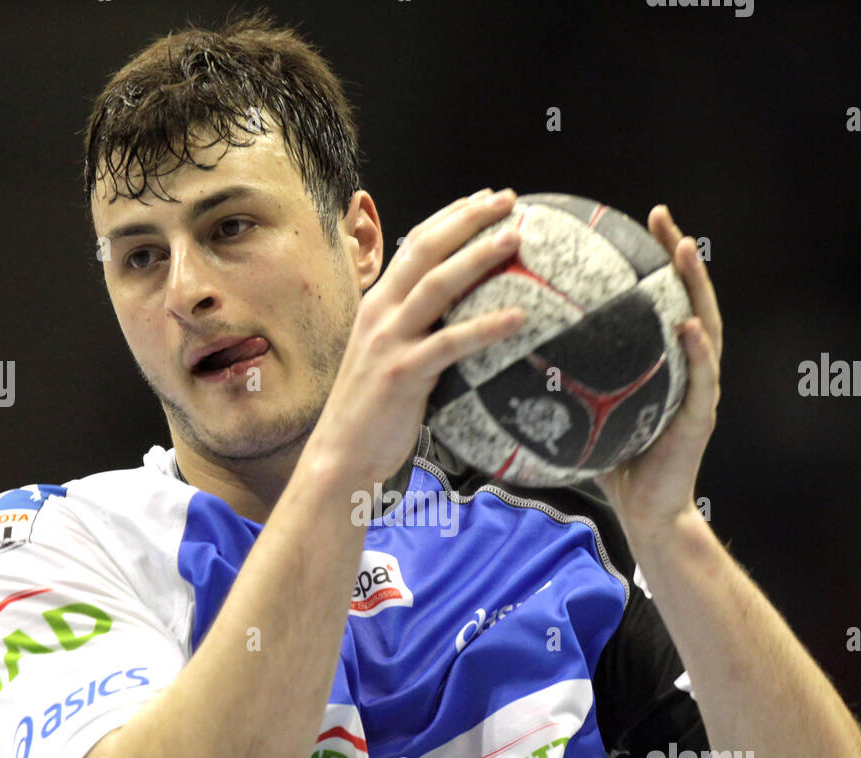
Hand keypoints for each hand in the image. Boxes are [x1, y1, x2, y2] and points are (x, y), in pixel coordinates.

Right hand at [306, 188, 526, 491]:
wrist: (340, 456)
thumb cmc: (372, 412)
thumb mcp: (390, 357)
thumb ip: (417, 331)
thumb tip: (462, 319)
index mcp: (378, 304)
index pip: (414, 244)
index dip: (451, 216)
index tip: (485, 198)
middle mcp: (380, 313)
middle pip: (427, 250)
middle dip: (469, 218)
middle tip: (509, 200)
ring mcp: (389, 341)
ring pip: (437, 284)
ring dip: (479, 256)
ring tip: (516, 239)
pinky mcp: (403, 373)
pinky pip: (451, 343)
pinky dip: (487, 326)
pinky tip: (520, 317)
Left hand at [591, 205, 723, 543]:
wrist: (645, 514)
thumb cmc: (610, 464)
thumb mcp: (579, 413)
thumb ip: (558, 379)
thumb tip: (502, 349)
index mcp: (658, 360)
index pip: (653, 298)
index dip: (644, 259)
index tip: (624, 219)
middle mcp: (685, 364)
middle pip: (687, 296)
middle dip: (678, 252)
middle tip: (660, 214)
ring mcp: (699, 387)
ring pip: (707, 324)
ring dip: (697, 286)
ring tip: (683, 250)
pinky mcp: (702, 416)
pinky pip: (702, 377)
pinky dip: (699, 349)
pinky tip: (687, 324)